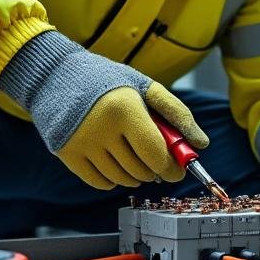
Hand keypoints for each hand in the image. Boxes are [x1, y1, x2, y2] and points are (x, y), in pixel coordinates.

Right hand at [0, 31, 207, 189]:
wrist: (58, 77)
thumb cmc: (107, 82)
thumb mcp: (144, 86)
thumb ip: (176, 113)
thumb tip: (201, 144)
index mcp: (125, 109)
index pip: (156, 154)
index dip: (172, 168)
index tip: (177, 170)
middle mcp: (102, 129)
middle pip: (141, 171)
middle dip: (154, 170)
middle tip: (154, 159)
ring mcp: (83, 145)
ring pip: (122, 180)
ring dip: (135, 175)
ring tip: (133, 156)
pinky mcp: (68, 155)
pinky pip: (101, 183)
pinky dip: (113, 179)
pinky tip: (113, 160)